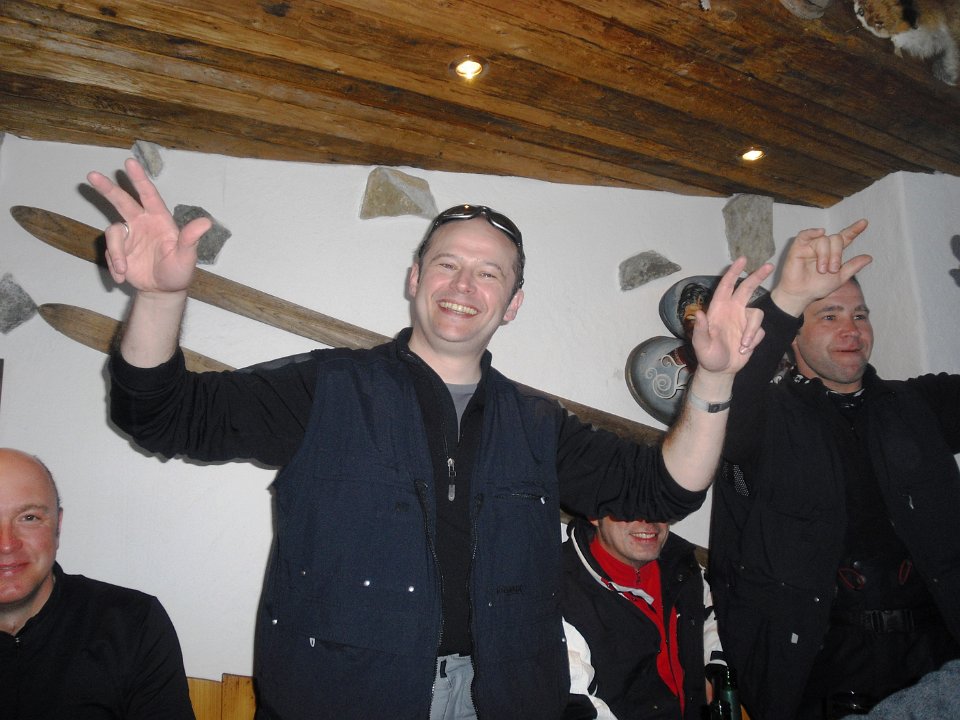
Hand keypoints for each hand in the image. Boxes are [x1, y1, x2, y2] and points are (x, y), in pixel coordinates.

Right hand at [86, 158, 210, 293]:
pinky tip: (123, 279)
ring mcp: (129, 236)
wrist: (163, 291)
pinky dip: (114, 267)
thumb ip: (190, 239)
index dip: (139, 179)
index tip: (130, 162)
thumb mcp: (186, 257)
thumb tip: (206, 222)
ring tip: (123, 271)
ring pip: (113, 233)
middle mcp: (142, 223)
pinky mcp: (118, 250)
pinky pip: (110, 253)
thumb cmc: (179, 271)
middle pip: (122, 201)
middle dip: (107, 188)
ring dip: (116, 253)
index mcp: (159, 220)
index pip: (149, 195)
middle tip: (92, 175)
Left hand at [690, 257, 773, 376]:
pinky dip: (753, 341)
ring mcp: (744, 320)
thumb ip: (700, 329)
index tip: (742, 260)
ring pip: (757, 314)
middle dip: (758, 276)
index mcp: (718, 308)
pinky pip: (760, 330)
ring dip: (752, 331)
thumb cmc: (707, 355)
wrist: (720, 369)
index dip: (734, 272)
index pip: (726, 286)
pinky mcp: (753, 331)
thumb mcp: (701, 344)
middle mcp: (733, 310)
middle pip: (747, 288)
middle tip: (769, 266)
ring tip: (743, 346)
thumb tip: (698, 314)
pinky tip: (743, 349)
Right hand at [771, 219, 871, 315]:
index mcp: (833, 252)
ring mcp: (810, 246)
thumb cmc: (817, 287)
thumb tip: (869, 257)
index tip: (864, 223)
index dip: (854, 230)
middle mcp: (822, 247)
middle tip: (832, 270)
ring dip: (825, 256)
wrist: (802, 295)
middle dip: (837, 254)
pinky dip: (812, 232)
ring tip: (821, 269)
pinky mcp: (798, 247)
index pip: (845, 237)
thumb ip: (853, 266)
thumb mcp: (840, 277)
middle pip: (836, 239)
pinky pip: (805, 234)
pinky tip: (819, 232)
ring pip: (824, 240)